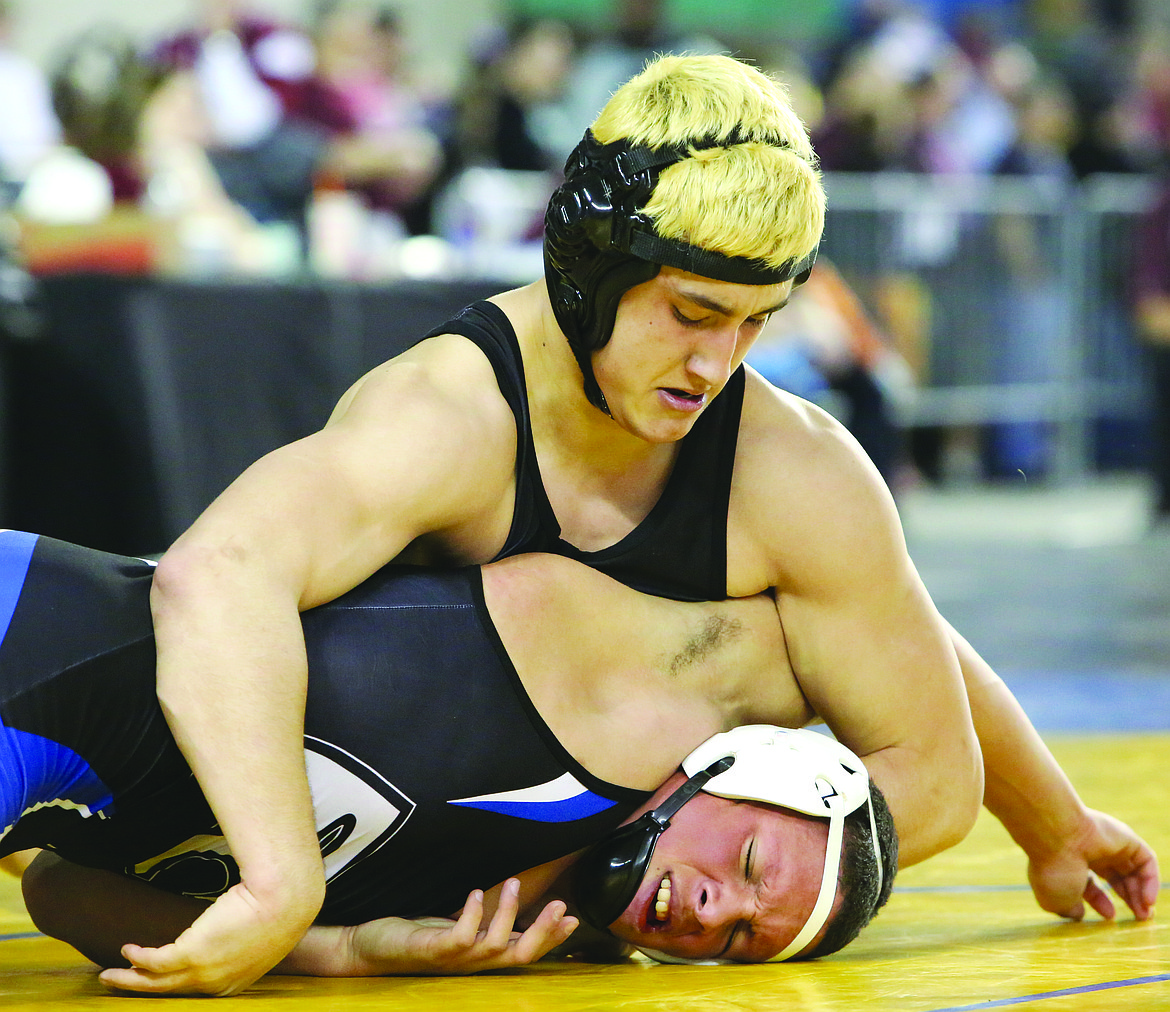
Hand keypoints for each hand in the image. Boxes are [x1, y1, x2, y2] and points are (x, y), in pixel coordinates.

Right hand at [98, 879, 318, 995]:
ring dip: (129, 978)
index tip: (156, 983)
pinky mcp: (192, 952)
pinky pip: (155, 961)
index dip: (170, 987)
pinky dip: (138, 957)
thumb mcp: (261, 933)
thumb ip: (242, 942)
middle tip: (120, 985)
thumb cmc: (280, 908)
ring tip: (109, 975)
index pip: (193, 991)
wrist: (286, 898)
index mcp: (233, 983)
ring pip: (155, 981)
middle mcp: (215, 984)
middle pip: (168, 992)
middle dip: (141, 989)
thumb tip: (233, 930)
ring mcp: (202, 972)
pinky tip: (127, 949)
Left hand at [346, 879, 577, 975]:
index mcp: (484, 957)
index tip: (574, 917)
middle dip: (543, 933)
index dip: (552, 938)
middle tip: (562, 905)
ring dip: (507, 914)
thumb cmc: (419, 938)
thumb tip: (517, 904)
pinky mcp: (432, 951)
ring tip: (512, 884)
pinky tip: (474, 893)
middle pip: (520, 955)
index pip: (527, 951)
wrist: (370, 951)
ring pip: (494, 946)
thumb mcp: (461, 928)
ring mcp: (453, 960)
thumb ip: (490, 923)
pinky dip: (471, 915)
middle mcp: (474, 964)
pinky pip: (459, 937)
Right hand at [1027, 808, 1159, 921]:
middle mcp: (1089, 850)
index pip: (1088, 882)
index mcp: (1069, 862)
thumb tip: (1079, 914)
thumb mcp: (1056, 900)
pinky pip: (1145, 860)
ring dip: (1142, 894)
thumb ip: (1070, 910)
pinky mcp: (1125, 837)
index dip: (1100, 901)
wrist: (1055, 834)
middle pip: (1116, 877)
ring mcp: (1108, 842)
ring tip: (1145, 914)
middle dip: (1129, 899)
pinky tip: (1148, 900)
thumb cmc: (1053, 870)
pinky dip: (1151, 881)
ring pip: (1132, 870)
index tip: (1109, 916)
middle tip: (1138, 917)